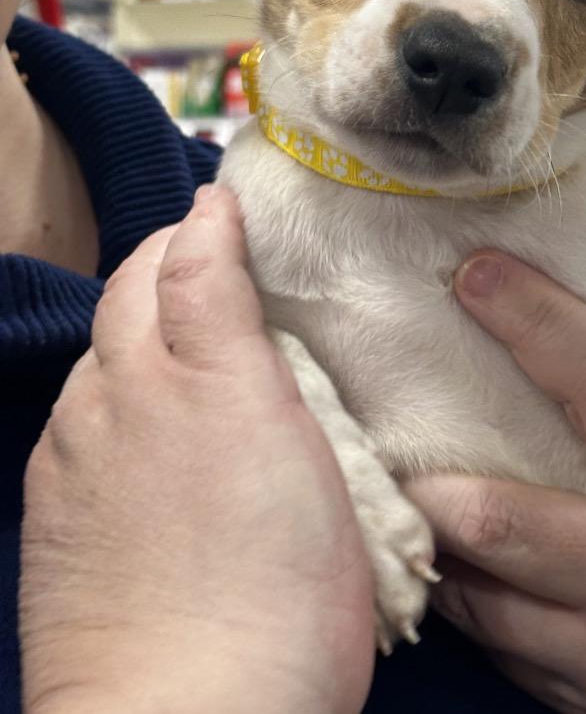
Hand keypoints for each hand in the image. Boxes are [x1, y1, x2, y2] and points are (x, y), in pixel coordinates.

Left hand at [19, 186, 374, 713]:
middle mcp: (124, 395)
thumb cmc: (287, 595)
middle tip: (211, 254)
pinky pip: (75, 414)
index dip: (211, 224)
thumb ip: (283, 371)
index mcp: (205, 376)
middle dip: (167, 255)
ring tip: (184, 338)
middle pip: (129, 289)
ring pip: (98, 351)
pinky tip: (142, 424)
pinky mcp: (49, 505)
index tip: (230, 205)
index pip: (191, 261)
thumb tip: (261, 313)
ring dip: (136, 322)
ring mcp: (75, 451)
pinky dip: (109, 388)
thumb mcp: (321, 466)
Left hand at [407, 250, 585, 713]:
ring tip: (397, 488)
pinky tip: (451, 560)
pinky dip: (466, 598)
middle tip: (382, 421)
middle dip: (437, 482)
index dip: (540, 322)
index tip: (474, 272)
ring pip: (484, 598)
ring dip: (432, 543)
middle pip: (514, 523)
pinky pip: (498, 646)